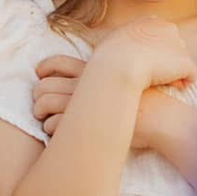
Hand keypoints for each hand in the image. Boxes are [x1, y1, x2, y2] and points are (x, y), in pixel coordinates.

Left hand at [34, 60, 194, 152]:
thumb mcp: (128, 78)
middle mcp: (82, 84)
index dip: (44, 68)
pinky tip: (56, 133)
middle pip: (44, 84)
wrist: (159, 116)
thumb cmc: (146, 99)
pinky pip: (53, 124)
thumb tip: (102, 76)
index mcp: (91, 70)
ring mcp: (81, 103)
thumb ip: (111, 74)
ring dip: (39, 111)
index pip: (57, 61)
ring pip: (44, 103)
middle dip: (37, 94)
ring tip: (44, 119)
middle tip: (39, 103)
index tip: (40, 74)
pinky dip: (50, 128)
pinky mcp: (82, 124)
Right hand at [97, 16, 196, 91]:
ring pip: (182, 62)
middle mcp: (167, 28)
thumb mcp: (115, 39)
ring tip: (161, 82)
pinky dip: (184, 83)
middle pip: (175, 47)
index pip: (161, 35)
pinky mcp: (185, 62)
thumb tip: (124, 50)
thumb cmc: (110, 56)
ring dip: (175, 72)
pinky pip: (191, 75)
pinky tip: (173, 87)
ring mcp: (178, 45)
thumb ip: (126, 40)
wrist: (119, 65)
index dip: (156, 50)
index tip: (147, 62)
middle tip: (155, 75)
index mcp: (150, 22)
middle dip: (168, 60)